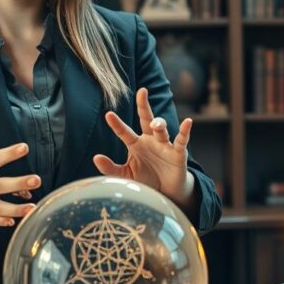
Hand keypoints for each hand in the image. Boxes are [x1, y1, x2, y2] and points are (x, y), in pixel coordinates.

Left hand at [93, 88, 194, 203]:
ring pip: (162, 129)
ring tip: (156, 124)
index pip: (125, 132)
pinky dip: (185, 131)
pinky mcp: (178, 153)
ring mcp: (165, 145)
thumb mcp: (126, 175)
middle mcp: (150, 140)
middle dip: (144, 105)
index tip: (108, 115)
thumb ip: (110, 168)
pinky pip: (182, 140)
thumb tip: (95, 157)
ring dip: (159, 125)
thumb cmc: (145, 179)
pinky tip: (187, 122)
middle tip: (142, 91)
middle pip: (146, 119)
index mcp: (136, 144)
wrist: (166, 192)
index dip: (117, 124)